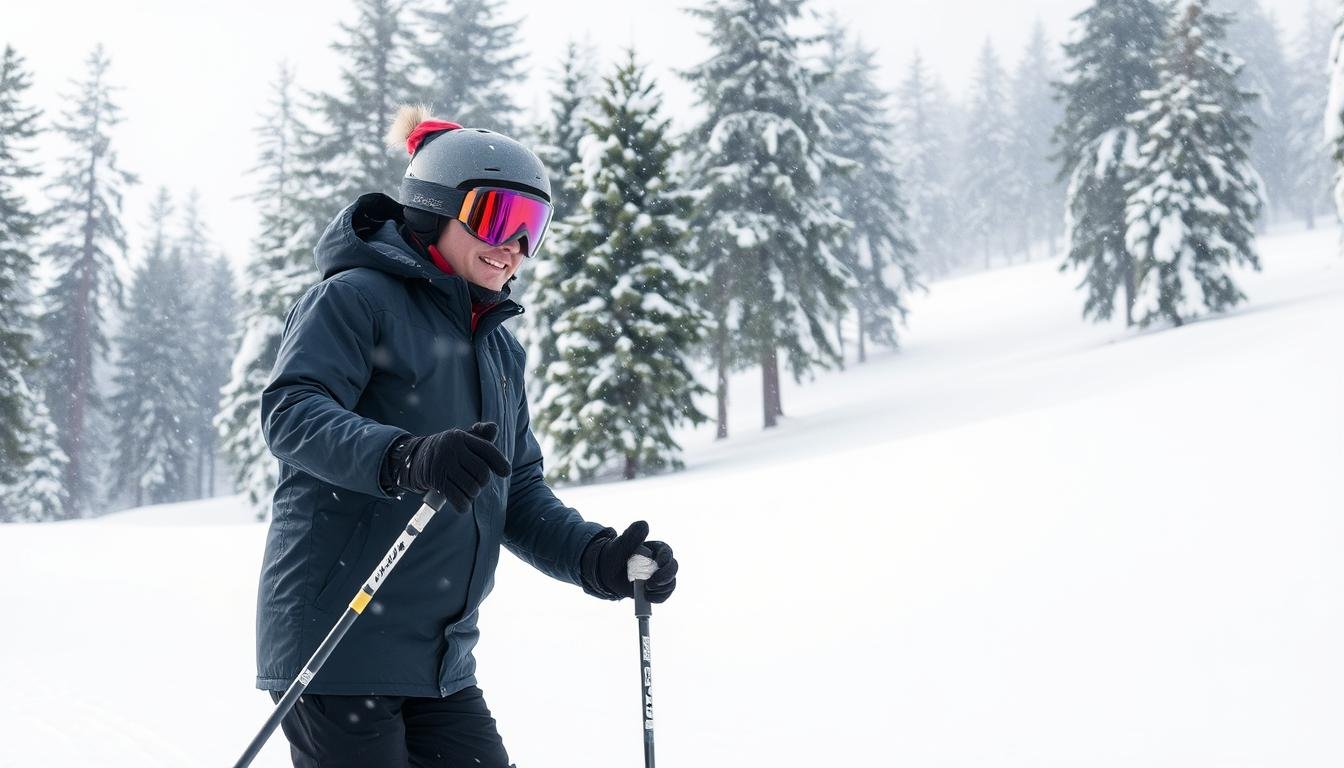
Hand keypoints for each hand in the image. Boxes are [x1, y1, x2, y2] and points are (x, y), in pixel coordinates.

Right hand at [389, 422, 510, 511]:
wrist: (411, 459)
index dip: (500, 462)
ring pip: (472, 487)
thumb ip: (479, 436)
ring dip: (472, 494)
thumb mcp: (460, 441)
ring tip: (466, 491)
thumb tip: (494, 428)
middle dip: (482, 483)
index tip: (505, 473)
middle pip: (482, 472)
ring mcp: (444, 464)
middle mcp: (453, 448)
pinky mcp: (436, 480)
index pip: (488, 449)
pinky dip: (463, 505)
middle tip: (475, 483)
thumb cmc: (444, 452)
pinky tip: (462, 504)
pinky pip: (458, 498)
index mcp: (462, 437)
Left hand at [583, 521, 677, 602]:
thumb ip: (632, 534)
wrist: (607, 572)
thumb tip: (645, 524)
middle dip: (665, 577)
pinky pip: (664, 594)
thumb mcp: (621, 543)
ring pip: (670, 583)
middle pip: (673, 568)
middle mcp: (661, 562)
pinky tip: (647, 597)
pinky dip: (658, 598)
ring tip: (646, 591)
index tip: (657, 565)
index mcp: (656, 548)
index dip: (664, 560)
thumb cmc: (615, 554)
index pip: (666, 553)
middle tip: (651, 584)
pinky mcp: (656, 589)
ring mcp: (659, 576)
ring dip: (661, 589)